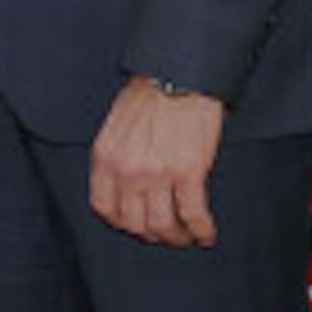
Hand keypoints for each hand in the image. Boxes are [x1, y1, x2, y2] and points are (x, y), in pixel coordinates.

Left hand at [89, 78, 224, 248]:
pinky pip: (193, 214)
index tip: (135, 225)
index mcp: (106, 157)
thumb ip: (116, 157)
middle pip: (135, 223)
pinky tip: (207, 234)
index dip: (121, 223)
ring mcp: (157, 174)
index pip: (104, 208)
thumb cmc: (150, 93)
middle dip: (152, 235)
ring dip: (177, 237)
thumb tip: (126, 186)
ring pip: (163, 226)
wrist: (180, 74)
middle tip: (166, 234)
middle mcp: (127, 170)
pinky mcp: (188, 172)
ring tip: (188, 236)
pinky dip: (201, 230)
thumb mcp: (117, 126)